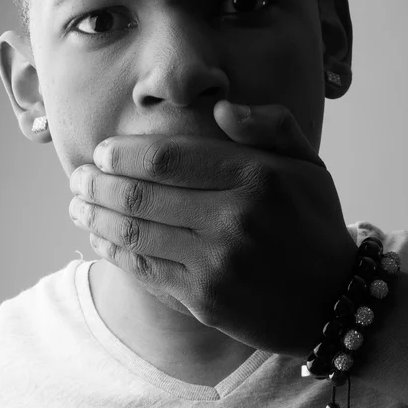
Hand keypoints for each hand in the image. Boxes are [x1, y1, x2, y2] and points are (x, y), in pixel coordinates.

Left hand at [68, 100, 356, 356]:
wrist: (331, 299)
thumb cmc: (313, 222)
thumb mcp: (308, 162)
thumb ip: (270, 124)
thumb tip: (220, 108)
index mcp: (256, 178)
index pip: (169, 158)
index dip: (123, 154)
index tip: (101, 151)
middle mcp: (233, 220)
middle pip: (142, 195)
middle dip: (98, 183)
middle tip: (77, 177)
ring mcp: (216, 264)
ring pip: (135, 234)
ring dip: (96, 216)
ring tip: (76, 204)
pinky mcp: (204, 299)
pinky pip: (145, 271)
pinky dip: (113, 253)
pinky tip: (98, 239)